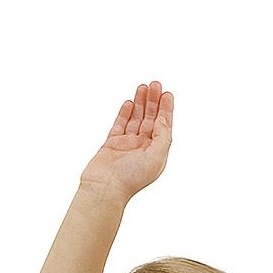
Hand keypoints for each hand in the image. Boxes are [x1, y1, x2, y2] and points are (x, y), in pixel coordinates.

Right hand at [79, 81, 172, 200]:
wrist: (105, 188)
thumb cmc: (131, 178)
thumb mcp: (156, 158)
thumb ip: (162, 138)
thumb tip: (164, 120)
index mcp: (156, 152)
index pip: (164, 126)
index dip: (166, 110)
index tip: (167, 94)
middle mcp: (143, 148)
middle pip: (150, 119)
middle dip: (153, 101)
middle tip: (155, 84)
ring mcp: (127, 145)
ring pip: (136, 118)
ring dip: (141, 103)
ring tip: (143, 87)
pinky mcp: (111, 143)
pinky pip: (120, 124)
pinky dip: (125, 113)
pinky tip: (130, 102)